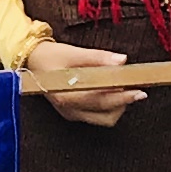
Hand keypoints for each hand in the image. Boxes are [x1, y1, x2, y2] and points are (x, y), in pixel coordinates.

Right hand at [20, 39, 145, 127]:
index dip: (122, 97)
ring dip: (117, 105)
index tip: (139, 90)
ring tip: (120, 86)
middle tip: (132, 85)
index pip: (101, 100)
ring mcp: (71, 114)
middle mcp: (69, 110)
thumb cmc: (50, 56)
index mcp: (67, 96)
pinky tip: (109, 90)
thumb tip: (122, 61)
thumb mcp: (72, 52)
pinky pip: (97, 116)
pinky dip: (109, 106)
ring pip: (105, 119)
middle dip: (123, 102)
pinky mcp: (73, 113)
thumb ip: (98, 57)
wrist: (31, 61)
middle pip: (107, 115)